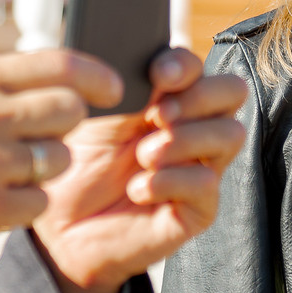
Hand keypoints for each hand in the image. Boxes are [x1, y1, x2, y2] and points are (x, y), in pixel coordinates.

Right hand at [0, 50, 121, 258]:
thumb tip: (62, 78)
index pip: (57, 64)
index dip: (95, 75)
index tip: (114, 87)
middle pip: (68, 111)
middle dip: (64, 126)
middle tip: (37, 139)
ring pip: (59, 158)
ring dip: (42, 168)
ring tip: (1, 172)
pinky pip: (41, 200)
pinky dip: (25, 203)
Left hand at [34, 49, 249, 292]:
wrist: (58, 227)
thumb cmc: (74, 167)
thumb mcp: (89, 116)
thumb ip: (117, 85)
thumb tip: (140, 67)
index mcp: (165, 98)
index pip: (197, 66)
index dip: (183, 65)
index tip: (157, 76)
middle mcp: (190, 129)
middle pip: (232, 91)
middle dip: (199, 96)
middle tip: (158, 115)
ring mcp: (198, 167)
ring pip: (230, 134)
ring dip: (185, 139)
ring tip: (143, 157)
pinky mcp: (197, 209)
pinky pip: (206, 183)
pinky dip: (169, 181)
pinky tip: (136, 190)